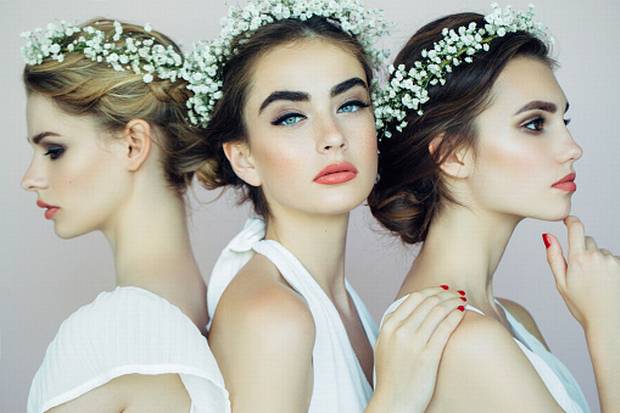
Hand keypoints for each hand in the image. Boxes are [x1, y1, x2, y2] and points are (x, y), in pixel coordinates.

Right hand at [372, 286, 465, 412]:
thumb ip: (395, 326)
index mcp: (388, 326)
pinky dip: (455, 317)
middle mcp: (400, 331)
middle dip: (445, 295)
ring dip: (453, 302)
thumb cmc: (391, 376)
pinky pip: (445, 329)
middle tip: (457, 293)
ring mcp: (413, 343)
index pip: (413, 298)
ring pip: (438, 312)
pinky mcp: (428, 356)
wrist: (392, 402)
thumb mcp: (385, 345)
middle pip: (428, 302)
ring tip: (462, 301)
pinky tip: (462, 314)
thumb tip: (411, 310)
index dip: (431, 291)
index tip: (442, 290)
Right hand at [543, 215, 619, 333]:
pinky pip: (613, 260)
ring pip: (601, 252)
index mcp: (578, 259)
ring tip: (596, 282)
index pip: (576, 228)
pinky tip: (607, 284)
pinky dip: (609, 268)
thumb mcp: (561, 283)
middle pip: (587, 241)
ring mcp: (612, 261)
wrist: (610, 322)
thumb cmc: (583, 306)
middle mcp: (597, 256)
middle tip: (580, 272)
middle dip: (582, 250)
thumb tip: (548, 236)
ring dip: (597, 261)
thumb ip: (554, 257)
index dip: (571, 221)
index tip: (568, 220)